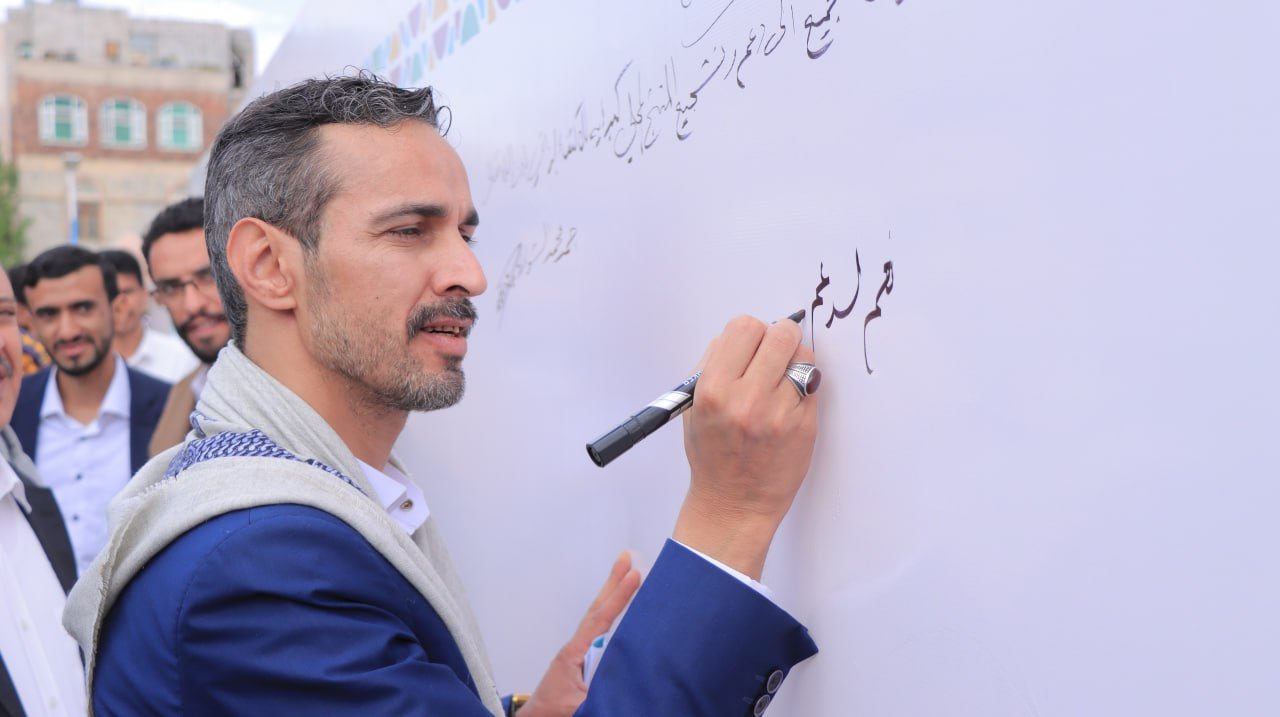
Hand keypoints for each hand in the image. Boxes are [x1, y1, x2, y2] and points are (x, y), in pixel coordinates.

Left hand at [519, 551, 640, 716]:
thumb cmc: (554, 713)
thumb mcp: (581, 704)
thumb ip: (602, 688)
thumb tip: (627, 674)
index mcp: (575, 653)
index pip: (602, 619)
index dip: (620, 597)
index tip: (635, 574)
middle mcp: (576, 647)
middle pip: (597, 609)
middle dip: (612, 583)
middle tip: (626, 557)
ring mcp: (577, 653)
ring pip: (597, 618)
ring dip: (611, 596)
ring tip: (625, 574)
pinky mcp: (580, 661)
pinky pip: (599, 632)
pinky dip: (610, 615)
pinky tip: (619, 613)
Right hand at [674, 315, 818, 579]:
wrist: (735, 504)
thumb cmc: (712, 454)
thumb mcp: (693, 406)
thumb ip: (712, 364)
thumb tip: (740, 335)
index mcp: (714, 390)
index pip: (744, 327)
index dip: (750, 332)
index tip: (752, 344)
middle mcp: (748, 399)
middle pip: (781, 334)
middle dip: (779, 337)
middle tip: (775, 352)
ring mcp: (780, 414)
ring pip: (804, 355)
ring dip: (794, 361)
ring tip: (781, 380)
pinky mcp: (805, 426)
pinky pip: (812, 384)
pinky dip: (802, 387)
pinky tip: (787, 404)